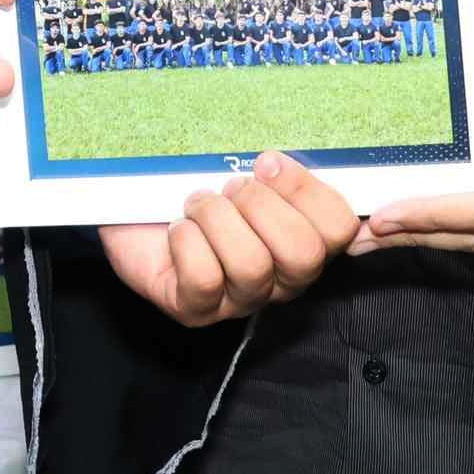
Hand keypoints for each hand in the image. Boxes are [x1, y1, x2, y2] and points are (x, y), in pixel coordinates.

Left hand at [99, 152, 356, 325]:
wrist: (131, 204)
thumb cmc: (192, 183)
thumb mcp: (236, 164)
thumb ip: (275, 165)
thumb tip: (277, 164)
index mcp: (303, 236)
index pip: (342, 229)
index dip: (327, 203)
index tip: (288, 172)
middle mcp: (281, 276)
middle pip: (305, 253)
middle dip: (261, 206)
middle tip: (231, 187)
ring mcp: (240, 299)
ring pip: (252, 265)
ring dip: (218, 219)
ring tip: (198, 205)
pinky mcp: (197, 310)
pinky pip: (205, 278)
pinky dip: (187, 241)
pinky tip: (178, 230)